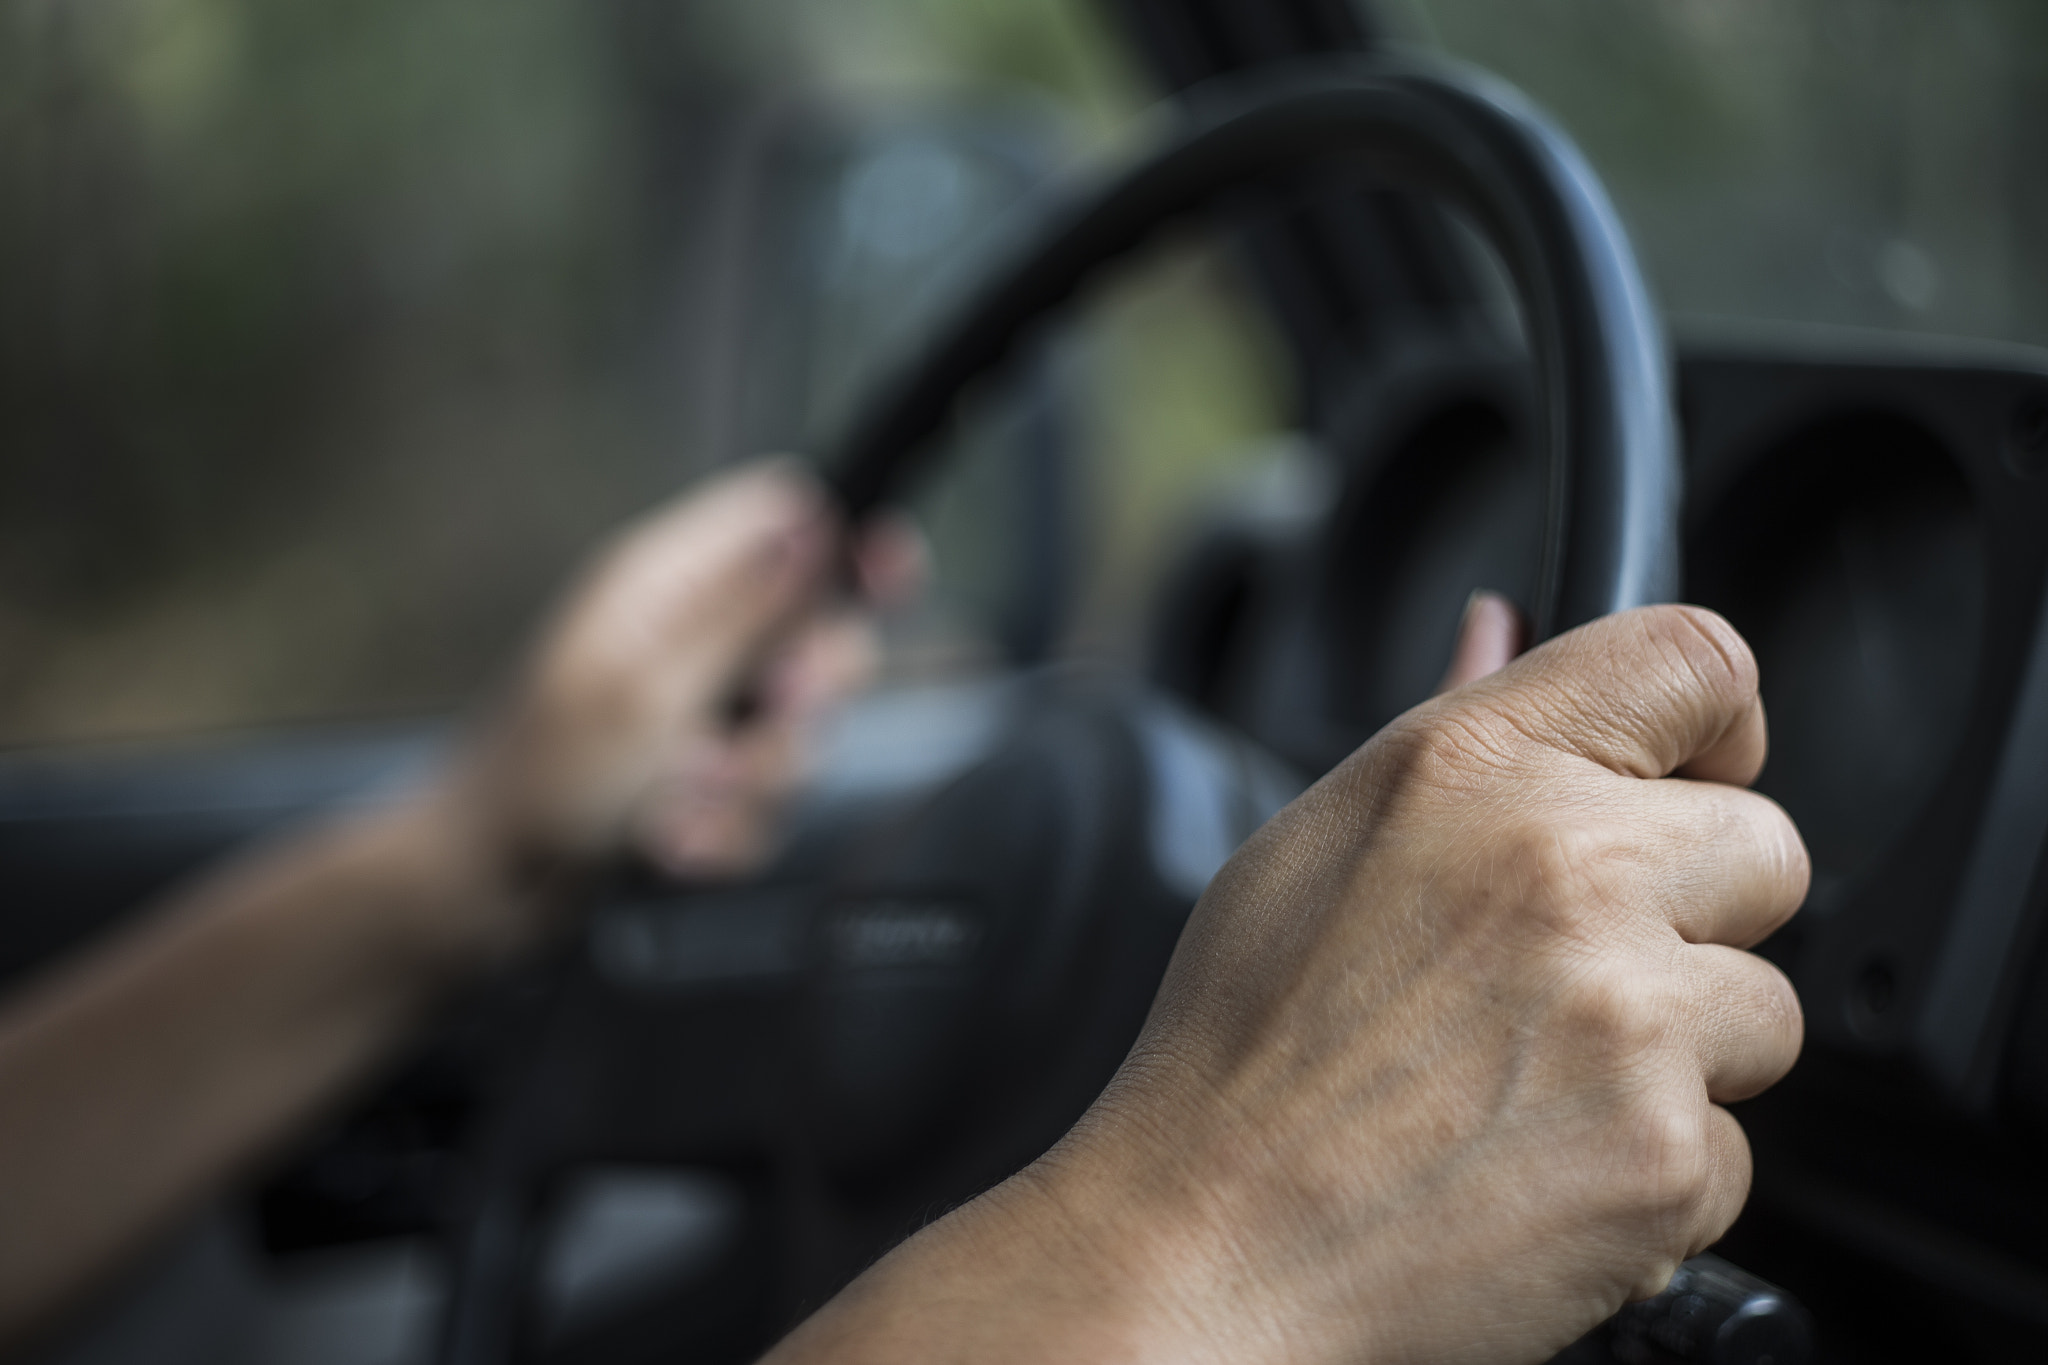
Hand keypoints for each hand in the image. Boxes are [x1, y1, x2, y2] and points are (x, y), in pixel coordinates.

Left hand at [450, 460, 913, 919]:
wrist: (484, 894)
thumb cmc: (536, 784)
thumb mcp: (649, 688)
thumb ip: (743, 609)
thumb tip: (816, 524)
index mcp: (667, 582)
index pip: (784, 517)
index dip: (846, 539)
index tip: (888, 577)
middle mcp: (691, 636)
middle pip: (816, 633)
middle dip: (804, 699)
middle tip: (767, 722)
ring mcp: (699, 710)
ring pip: (797, 732)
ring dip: (753, 786)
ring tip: (683, 809)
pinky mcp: (703, 779)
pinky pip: (765, 800)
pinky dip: (727, 832)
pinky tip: (673, 844)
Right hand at [769, 605, 1806, 1364]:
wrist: (1214, 1239)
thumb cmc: (1244, 1049)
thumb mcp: (1317, 842)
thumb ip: (1450, 726)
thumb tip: (1503, 630)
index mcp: (1475, 768)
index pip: (1694, 659)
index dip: (1713, 719)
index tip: (1698, 767)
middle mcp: (1566, 867)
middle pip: (1766, 847)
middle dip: (1696, 913)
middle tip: (1575, 973)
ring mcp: (1629, 1013)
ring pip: (1762, 1010)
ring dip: (1681, 1052)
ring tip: (1531, 1084)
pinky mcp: (1667, 1153)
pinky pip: (1732, 1148)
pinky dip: (1654, 1168)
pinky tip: (1535, 1163)